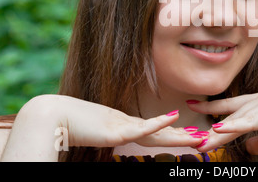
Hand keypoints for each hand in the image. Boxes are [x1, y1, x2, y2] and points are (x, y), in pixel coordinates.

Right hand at [1, 94, 202, 160]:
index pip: (154, 132)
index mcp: (125, 125)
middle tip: (205, 137)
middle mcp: (128, 123)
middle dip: (183, 136)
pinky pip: (140, 127)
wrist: (53, 116)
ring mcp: (123, 125)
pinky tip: (172, 118)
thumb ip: (110, 136)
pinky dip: (157, 123)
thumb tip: (115, 141)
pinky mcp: (115, 129)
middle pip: (161, 132)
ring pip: (157, 131)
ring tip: (198, 136)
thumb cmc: (72, 126)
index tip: (189, 135)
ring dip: (179, 134)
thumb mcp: (97, 133)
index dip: (173, 134)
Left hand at [187, 89, 257, 160]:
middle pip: (231, 114)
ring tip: (201, 141)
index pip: (233, 106)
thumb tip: (250, 147)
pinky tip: (221, 130)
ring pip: (239, 119)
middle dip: (209, 123)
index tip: (193, 108)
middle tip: (188, 132)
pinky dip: (237, 125)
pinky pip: (254, 120)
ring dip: (219, 131)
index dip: (213, 107)